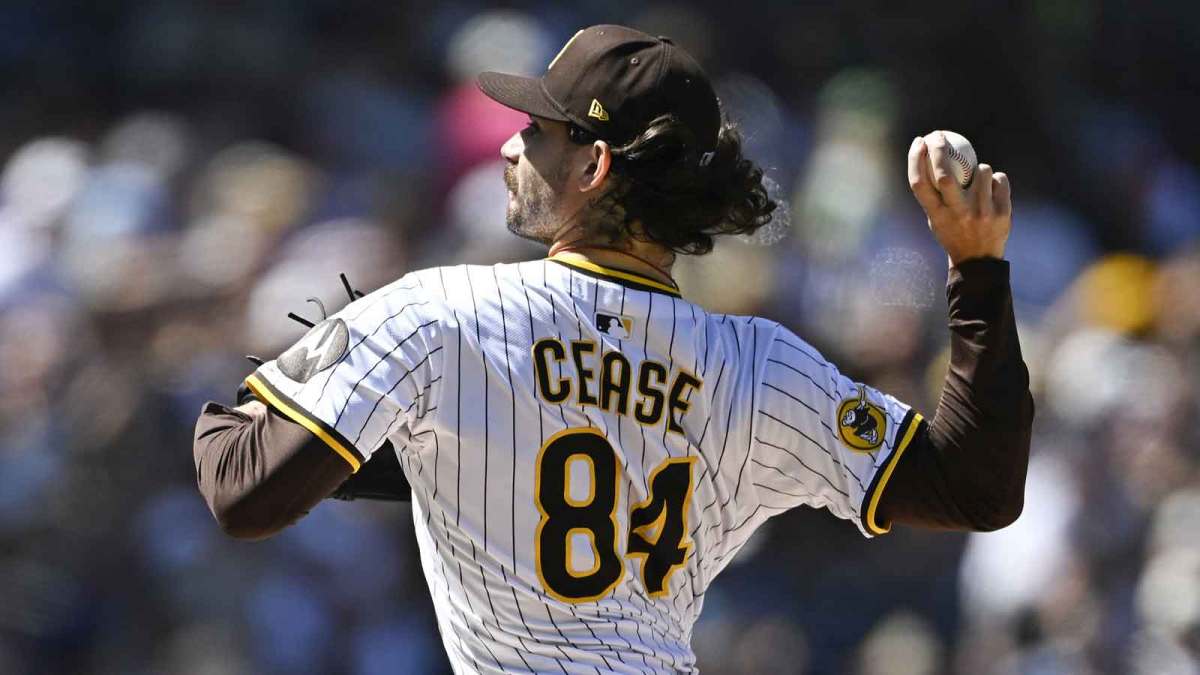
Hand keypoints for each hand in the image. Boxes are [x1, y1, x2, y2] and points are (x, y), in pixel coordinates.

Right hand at [907, 132, 1011, 267]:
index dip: (915, 159)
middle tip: (939, 137)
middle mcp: (957, 214)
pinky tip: (993, 187)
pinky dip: (996, 179)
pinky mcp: (1002, 212)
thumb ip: (934, 196)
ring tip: (979, 176)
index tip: (919, 142)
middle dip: (940, 149)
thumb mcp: (936, 219)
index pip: (919, 183)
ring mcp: (981, 213)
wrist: (979, 260)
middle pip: (943, 174)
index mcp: (937, 216)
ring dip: (980, 167)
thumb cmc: (953, 233)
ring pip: (982, 170)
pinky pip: (1000, 180)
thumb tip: (929, 158)